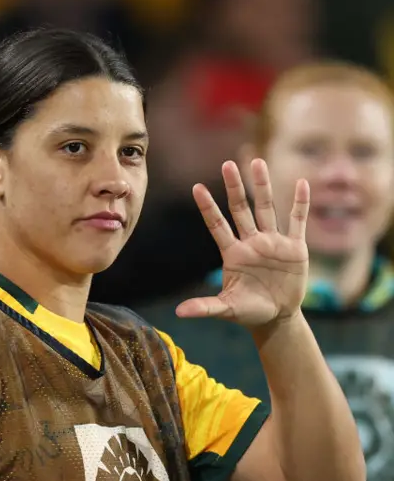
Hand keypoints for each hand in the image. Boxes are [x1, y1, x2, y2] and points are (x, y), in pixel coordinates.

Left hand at [176, 158, 309, 327]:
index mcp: (233, 253)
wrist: (277, 318)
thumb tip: (179, 313)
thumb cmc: (249, 312)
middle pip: (241, 209)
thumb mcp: (226, 309)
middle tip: (227, 164)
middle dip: (235, 187)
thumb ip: (205, 307)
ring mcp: (273, 242)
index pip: (217, 225)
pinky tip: (302, 183)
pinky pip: (297, 221)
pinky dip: (300, 203)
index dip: (208, 207)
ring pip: (267, 208)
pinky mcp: (295, 248)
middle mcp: (251, 242)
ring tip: (258, 162)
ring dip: (263, 186)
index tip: (196, 188)